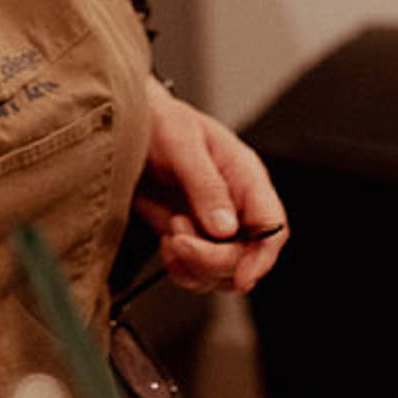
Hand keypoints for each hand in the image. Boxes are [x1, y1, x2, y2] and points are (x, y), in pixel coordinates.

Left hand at [134, 75, 287, 293]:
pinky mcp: (190, 235)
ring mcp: (213, 224)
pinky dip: (182, 269)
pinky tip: (166, 245)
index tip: (241, 276)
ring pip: (223, 272)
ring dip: (195, 267)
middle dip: (213, 259)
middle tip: (177, 240)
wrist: (126, 125)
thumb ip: (205, 184)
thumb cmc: (159, 121)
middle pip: (246, 256)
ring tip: (169, 236)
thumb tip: (226, 228)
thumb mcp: (181, 143)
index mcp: (245, 176)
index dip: (262, 256)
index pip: (272, 226)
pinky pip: (197, 271)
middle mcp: (236, 205)